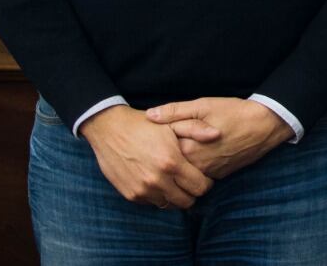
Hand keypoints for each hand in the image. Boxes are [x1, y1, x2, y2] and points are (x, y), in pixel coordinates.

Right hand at [78, 104, 213, 208]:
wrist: (110, 129)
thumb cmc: (144, 125)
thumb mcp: (171, 122)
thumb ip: (196, 128)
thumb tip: (217, 134)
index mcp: (171, 162)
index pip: (200, 187)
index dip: (205, 183)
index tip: (203, 176)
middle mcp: (158, 180)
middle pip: (187, 201)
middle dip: (192, 192)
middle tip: (190, 181)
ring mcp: (143, 190)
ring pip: (170, 205)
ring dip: (174, 195)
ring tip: (174, 180)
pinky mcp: (131, 195)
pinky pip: (152, 203)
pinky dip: (158, 195)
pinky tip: (158, 180)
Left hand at [145, 97, 293, 180]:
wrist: (263, 126)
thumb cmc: (233, 112)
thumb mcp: (203, 106)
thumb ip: (174, 112)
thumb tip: (149, 115)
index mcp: (187, 147)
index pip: (160, 149)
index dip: (156, 139)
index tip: (155, 131)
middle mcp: (195, 165)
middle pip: (171, 162)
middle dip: (166, 152)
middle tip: (165, 140)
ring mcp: (207, 173)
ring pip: (185, 170)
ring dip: (180, 160)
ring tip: (179, 147)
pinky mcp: (218, 176)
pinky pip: (198, 174)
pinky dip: (194, 165)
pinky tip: (198, 152)